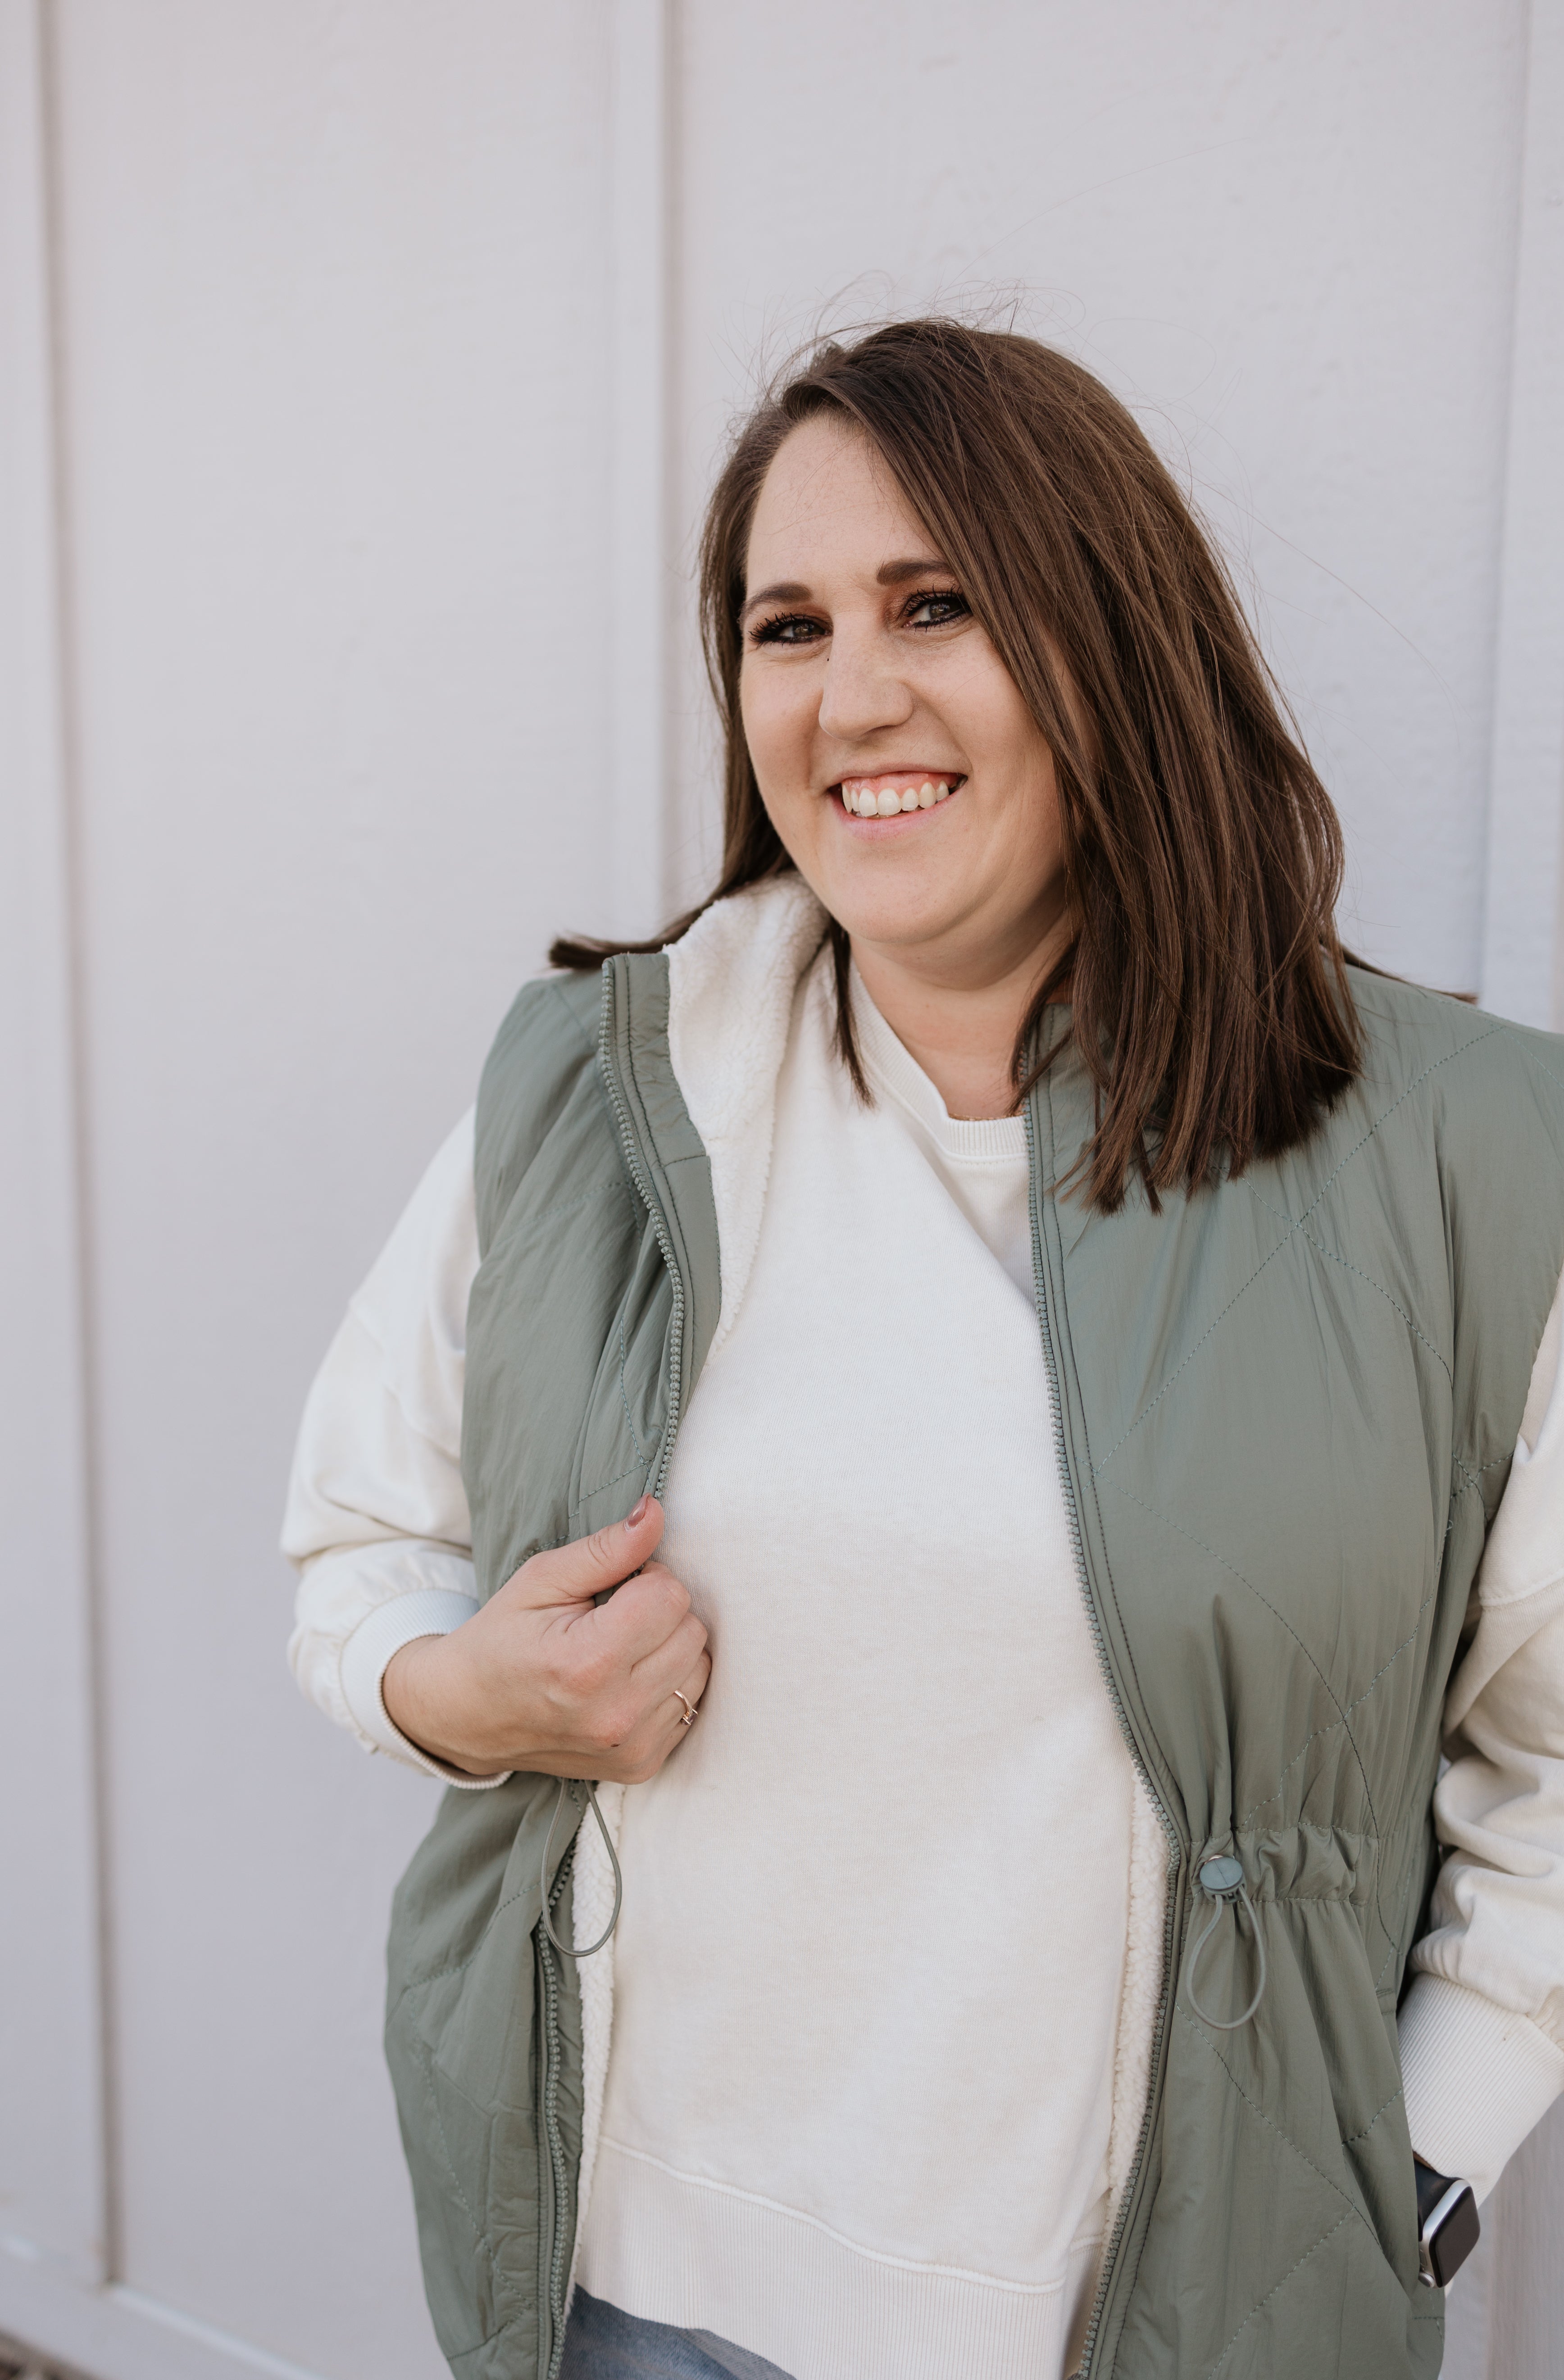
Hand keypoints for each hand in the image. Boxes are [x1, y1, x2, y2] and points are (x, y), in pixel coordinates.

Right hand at [381, 1498, 708, 1782]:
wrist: (469, 1715)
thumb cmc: (503, 1639)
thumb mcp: (542, 1580)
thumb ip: (607, 1548)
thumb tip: (656, 1513)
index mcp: (587, 1664)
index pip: (670, 1597)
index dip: (646, 1579)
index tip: (615, 1588)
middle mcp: (616, 1714)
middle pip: (691, 1631)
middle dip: (661, 1611)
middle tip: (615, 1616)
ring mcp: (631, 1746)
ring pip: (699, 1668)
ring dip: (670, 1648)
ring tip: (621, 1649)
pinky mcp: (642, 1766)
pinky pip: (692, 1705)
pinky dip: (669, 1685)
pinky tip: (627, 1680)